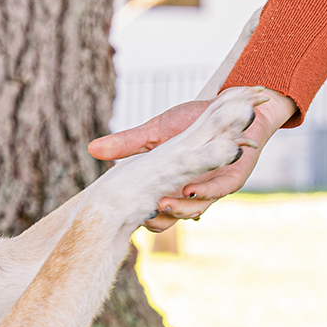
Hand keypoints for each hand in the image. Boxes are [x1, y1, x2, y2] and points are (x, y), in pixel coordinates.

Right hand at [88, 91, 297, 229]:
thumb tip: (92, 149)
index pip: (151, 211)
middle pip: (172, 218)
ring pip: (196, 209)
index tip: (122, 214)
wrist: (234, 105)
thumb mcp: (155, 131)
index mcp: (170, 186)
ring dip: (180, 209)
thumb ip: (128, 144)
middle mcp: (191, 193)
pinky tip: (190, 189)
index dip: (139, 215)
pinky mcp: (233, 177)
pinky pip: (220, 191)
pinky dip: (206, 191)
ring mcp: (213, 188)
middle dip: (158, 220)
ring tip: (163, 205)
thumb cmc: (195, 119)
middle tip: (142, 217)